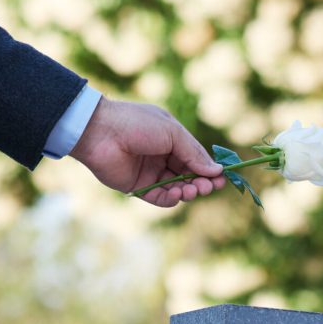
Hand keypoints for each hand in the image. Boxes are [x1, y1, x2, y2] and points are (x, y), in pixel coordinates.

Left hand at [71, 96, 225, 207]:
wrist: (100, 132)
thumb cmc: (136, 124)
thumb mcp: (172, 133)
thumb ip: (194, 154)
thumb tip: (217, 171)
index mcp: (170, 139)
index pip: (195, 159)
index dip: (209, 169)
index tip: (221, 178)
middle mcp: (162, 157)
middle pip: (189, 176)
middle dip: (201, 182)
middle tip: (209, 187)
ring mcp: (151, 173)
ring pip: (178, 188)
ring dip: (188, 192)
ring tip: (192, 191)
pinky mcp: (139, 187)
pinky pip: (161, 198)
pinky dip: (172, 199)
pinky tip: (177, 194)